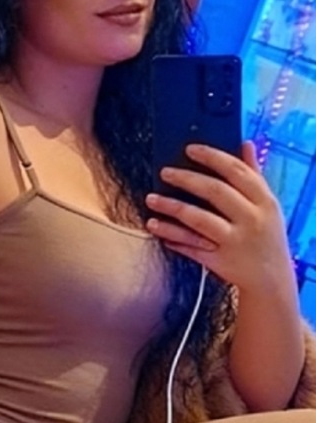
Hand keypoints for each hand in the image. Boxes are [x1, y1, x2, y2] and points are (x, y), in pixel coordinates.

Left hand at [145, 141, 293, 292]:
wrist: (271, 280)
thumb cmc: (265, 233)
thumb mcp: (267, 204)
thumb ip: (253, 174)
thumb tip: (245, 143)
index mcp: (264, 200)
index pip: (236, 171)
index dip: (212, 157)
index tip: (189, 148)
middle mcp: (251, 220)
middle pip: (215, 191)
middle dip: (186, 179)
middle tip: (164, 171)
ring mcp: (235, 241)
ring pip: (198, 219)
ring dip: (172, 207)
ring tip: (151, 199)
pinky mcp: (219, 261)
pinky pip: (189, 245)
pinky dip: (171, 235)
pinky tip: (155, 225)